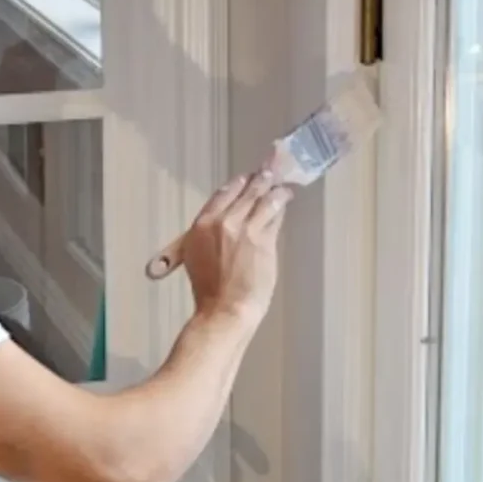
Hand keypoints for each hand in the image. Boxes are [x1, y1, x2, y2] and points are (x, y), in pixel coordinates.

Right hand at [181, 167, 292, 325]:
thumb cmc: (209, 291)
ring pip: (263, 200)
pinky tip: (286, 201)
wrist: (225, 308)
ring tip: (283, 186)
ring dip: (274, 190)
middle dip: (259, 180)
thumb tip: (224, 226)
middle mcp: (222, 221)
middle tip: (269, 173)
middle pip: (245, 193)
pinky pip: (274, 216)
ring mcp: (244, 229)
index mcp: (201, 225)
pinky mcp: (264, 239)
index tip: (245, 179)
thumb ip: (208, 237)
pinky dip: (281, 206)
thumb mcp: (196, 258)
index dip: (237, 185)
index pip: (223, 195)